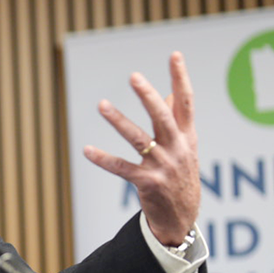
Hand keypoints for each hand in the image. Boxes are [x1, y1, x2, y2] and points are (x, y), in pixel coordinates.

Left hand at [83, 52, 199, 245]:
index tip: (174, 55)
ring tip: (102, 104)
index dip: (181, 78)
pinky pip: (121, 168)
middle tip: (134, 76)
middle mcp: (177, 148)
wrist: (181, 218)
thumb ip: (176, 121)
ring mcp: (163, 166)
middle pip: (162, 116)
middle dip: (148, 95)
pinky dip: (103, 159)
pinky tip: (87, 149)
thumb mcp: (184, 148)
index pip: (186, 102)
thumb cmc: (180, 176)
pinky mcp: (148, 183)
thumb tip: (171, 93)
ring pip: (139, 138)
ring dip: (119, 121)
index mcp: (187, 137)